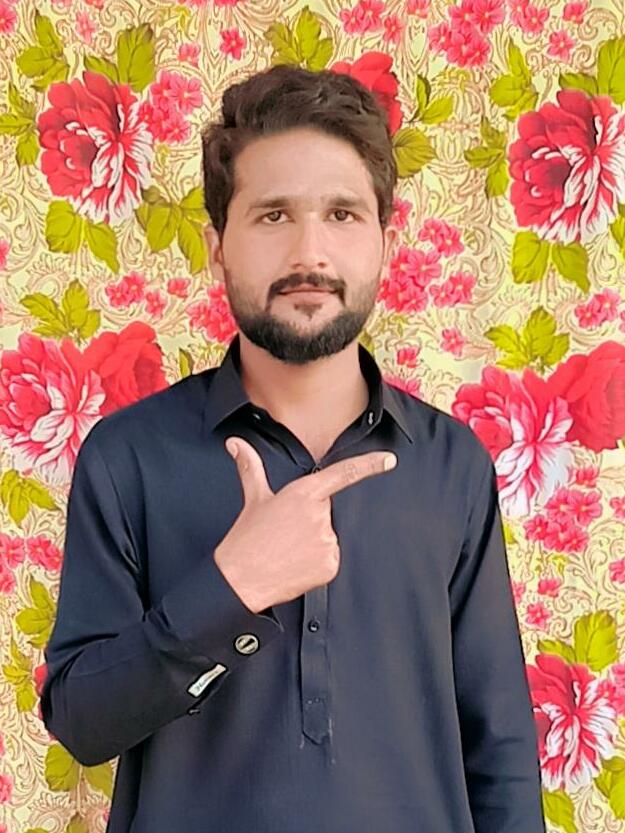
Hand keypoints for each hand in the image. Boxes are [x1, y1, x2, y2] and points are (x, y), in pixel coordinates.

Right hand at [214, 437, 396, 612]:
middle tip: (287, 532)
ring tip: (289, 549)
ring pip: (330, 537)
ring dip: (314, 541)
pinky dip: (317, 563)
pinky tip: (297, 564)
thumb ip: (251, 466)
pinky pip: (331, 559)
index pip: (344, 474)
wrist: (241, 578)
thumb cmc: (247, 538)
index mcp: (304, 493)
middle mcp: (319, 515)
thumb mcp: (253, 498)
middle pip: (328, 512)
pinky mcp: (330, 564)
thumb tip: (236, 444)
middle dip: (313, 520)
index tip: (390, 460)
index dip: (370, 465)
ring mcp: (327, 540)